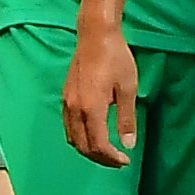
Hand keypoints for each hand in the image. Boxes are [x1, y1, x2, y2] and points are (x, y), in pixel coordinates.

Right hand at [63, 12, 141, 168]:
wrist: (95, 33)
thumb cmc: (115, 57)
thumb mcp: (128, 89)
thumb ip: (126, 119)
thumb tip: (128, 144)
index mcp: (91, 107)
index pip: (98, 145)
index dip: (111, 158)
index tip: (125, 160)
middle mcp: (75, 108)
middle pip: (83, 146)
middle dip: (100, 158)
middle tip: (117, 160)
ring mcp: (67, 102)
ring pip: (72, 138)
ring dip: (88, 149)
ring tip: (106, 150)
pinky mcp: (66, 95)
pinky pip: (69, 126)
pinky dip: (79, 137)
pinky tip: (93, 133)